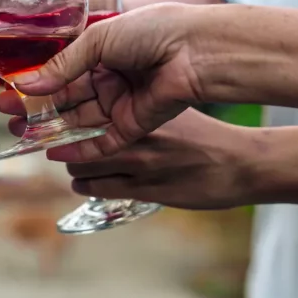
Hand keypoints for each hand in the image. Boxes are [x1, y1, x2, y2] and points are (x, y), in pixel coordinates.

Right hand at [3, 3, 207, 156]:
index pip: (60, 72)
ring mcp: (120, 104)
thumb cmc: (152, 31)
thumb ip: (61, 65)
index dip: (34, 83)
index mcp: (102, 53)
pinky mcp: (133, 127)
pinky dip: (78, 149)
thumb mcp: (98, 40)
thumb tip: (24, 84)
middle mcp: (109, 79)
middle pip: (65, 99)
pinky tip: (53, 152)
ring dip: (51, 129)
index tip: (7, 92)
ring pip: (79, 121)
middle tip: (7, 116)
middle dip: (36, 108)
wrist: (195, 50)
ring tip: (21, 134)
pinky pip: (102, 143)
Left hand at [60, 110, 260, 209]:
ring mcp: (139, 165)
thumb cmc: (208, 136)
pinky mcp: (144, 191)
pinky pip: (98, 189)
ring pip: (81, 167)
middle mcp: (137, 135)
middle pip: (76, 140)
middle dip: (65, 146)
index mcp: (142, 110)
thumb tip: (105, 107)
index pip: (87, 111)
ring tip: (79, 167)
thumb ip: (138, 110)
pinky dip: (86, 186)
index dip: (67, 118)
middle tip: (65, 147)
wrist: (241, 165)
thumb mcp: (171, 112)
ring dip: (75, 168)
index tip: (56, 120)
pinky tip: (89, 183)